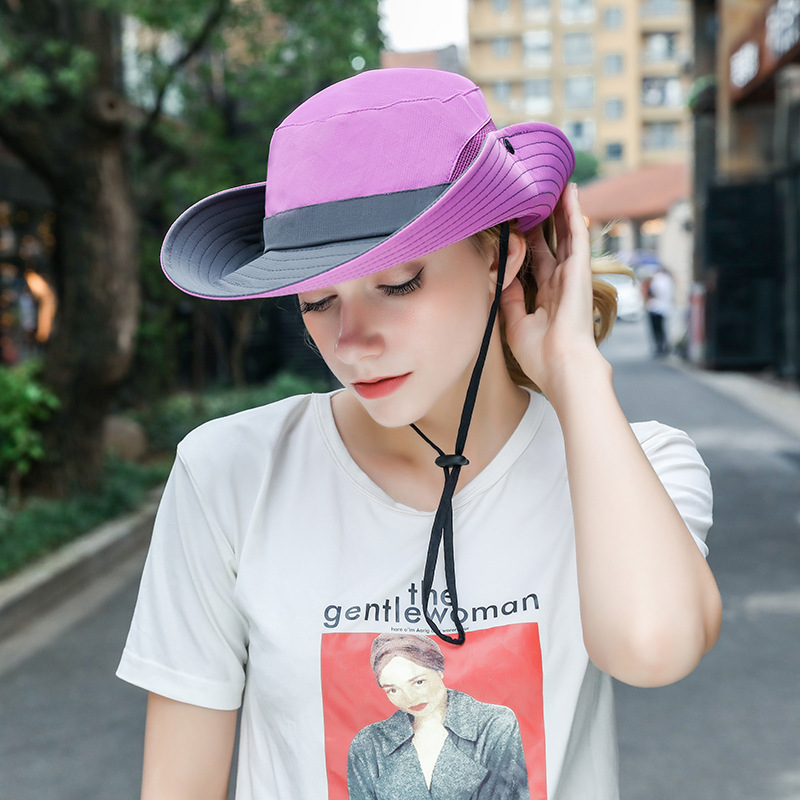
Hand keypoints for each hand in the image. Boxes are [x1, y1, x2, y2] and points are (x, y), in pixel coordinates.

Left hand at [500, 183, 605, 402]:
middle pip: (551, 243)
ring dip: (561, 209)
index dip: (528, 242)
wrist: (563, 366)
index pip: (537, 262)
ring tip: (555, 183)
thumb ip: (510, 298)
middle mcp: (561, 282)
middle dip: (543, 220)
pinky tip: (570, 191)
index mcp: (547, 297)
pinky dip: (573, 212)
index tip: (516, 223)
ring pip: (566, 233)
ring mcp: (572, 274)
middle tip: (535, 195)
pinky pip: (576, 234)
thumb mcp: (515, 323)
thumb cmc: (540, 355)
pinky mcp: (580, 269)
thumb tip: (503, 276)